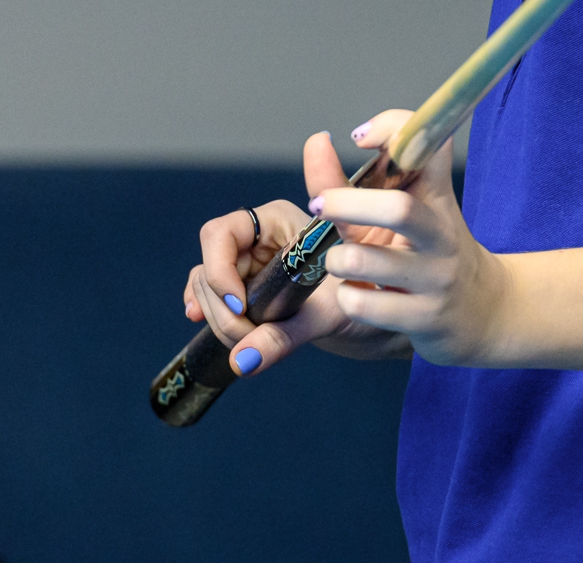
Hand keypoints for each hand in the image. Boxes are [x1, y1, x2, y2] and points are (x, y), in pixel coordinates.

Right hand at [179, 125, 419, 376]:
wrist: (382, 312)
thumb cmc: (368, 297)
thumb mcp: (328, 314)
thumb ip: (284, 335)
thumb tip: (243, 362)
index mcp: (278, 220)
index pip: (222, 232)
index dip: (220, 269)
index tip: (239, 307)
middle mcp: (259, 236)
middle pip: (211, 263)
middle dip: (222, 306)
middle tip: (248, 336)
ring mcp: (249, 261)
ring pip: (208, 284)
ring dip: (220, 319)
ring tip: (250, 341)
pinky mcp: (244, 285)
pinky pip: (210, 295)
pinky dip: (209, 311)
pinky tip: (201, 320)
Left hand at [182, 112, 505, 377]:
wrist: (485, 312)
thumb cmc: (429, 252)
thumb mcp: (398, 215)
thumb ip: (349, 181)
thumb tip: (316, 142)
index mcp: (436, 197)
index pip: (428, 146)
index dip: (391, 128)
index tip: (358, 138)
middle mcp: (440, 234)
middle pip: (397, 208)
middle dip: (346, 203)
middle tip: (319, 206)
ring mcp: (436, 278)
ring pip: (364, 261)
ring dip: (337, 260)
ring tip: (339, 262)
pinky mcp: (426, 319)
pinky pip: (366, 305)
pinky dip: (348, 298)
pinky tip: (357, 295)